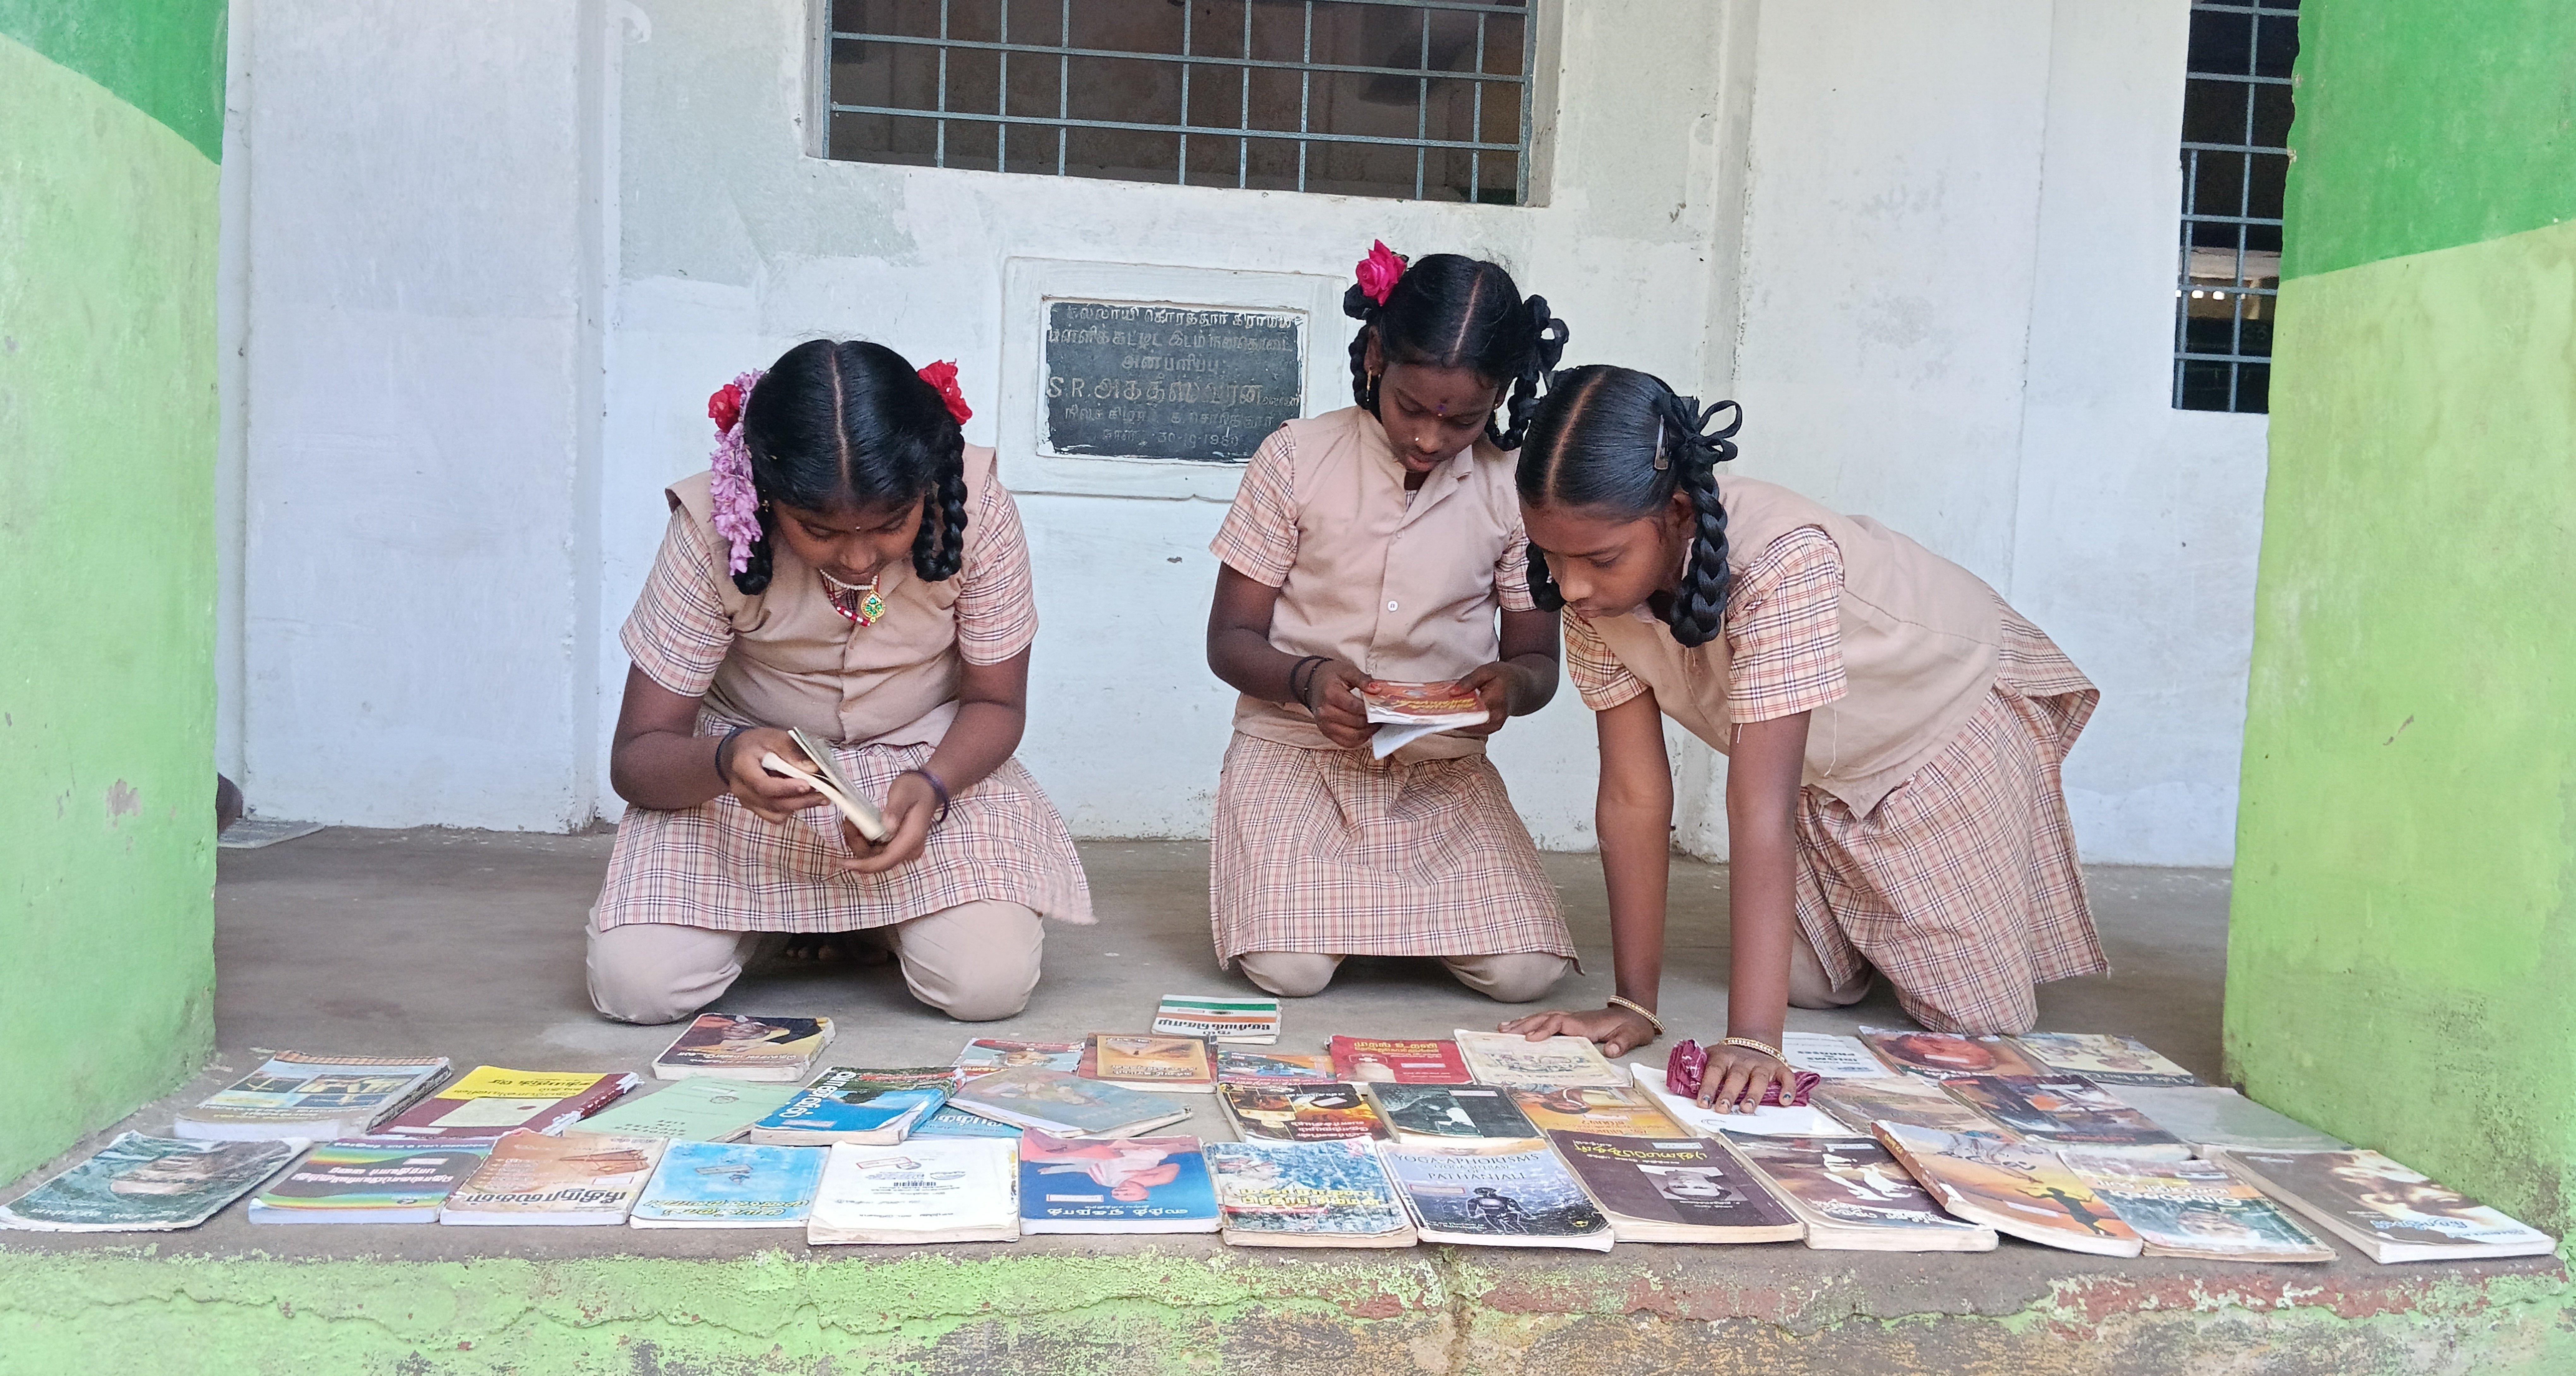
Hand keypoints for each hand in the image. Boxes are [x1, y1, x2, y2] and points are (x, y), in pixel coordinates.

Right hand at [723, 727, 825, 821]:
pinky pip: (775, 817)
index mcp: (742, 767)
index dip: (786, 788)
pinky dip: (792, 810)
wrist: (735, 754)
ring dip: (800, 807)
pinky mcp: (756, 808)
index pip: (762, 785)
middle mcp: (742, 789)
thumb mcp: (772, 737)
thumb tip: (812, 769)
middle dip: (801, 800)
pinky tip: (806, 799)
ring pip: (776, 814)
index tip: (807, 784)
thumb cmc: (755, 743)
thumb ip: (791, 751)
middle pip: (772, 803)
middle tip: (824, 793)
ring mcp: (747, 802)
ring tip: (820, 797)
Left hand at [838, 770, 937, 874]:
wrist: (926, 787)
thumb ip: (895, 810)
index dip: (864, 865)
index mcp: (911, 839)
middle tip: (848, 823)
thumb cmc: (916, 789)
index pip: (886, 860)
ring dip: (859, 842)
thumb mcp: (903, 794)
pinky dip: (864, 840)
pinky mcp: (896, 844)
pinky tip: (859, 825)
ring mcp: (903, 848)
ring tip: (851, 821)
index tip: (845, 863)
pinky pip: (876, 849)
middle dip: (858, 845)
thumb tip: (887, 827)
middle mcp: (909, 848)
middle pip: (877, 860)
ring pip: (874, 856)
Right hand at [1301, 659, 1374, 749]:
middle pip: (1355, 722)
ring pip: (1353, 736)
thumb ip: (1363, 679)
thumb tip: (1376, 689)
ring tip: (1376, 723)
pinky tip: (1366, 730)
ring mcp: (1324, 725)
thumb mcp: (1347, 671)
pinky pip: (1347, 742)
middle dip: (1372, 720)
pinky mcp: (1326, 733)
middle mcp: (1325, 712)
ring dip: (1368, 732)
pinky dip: (1359, 739)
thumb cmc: (1331, 676)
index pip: (1355, 707)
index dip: (1371, 709)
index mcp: (1330, 694)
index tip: (1382, 707)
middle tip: (1382, 716)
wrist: (1313, 683)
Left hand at [1448, 661, 1527, 738]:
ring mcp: (1496, 725)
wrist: (1523, 686)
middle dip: (1453, 715)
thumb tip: (1453, 693)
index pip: (1470, 709)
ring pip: (1470, 727)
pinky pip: (1474, 728)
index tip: (1440, 707)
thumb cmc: (1506, 676)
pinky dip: (1465, 722)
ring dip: (1458, 719)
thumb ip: (1469, 681)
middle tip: (1439, 709)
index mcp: (1496, 699)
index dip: (1453, 709)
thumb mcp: (1487, 670)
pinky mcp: (1493, 728)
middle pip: (1469, 722)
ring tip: (1447, 710)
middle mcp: (1497, 716)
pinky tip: (1458, 713)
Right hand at [1496, 1005, 1658, 1058]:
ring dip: (1523, 1022)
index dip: (1545, 1030)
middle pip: (1545, 1018)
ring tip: (1503, 1029)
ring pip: (1543, 1017)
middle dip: (1524, 1025)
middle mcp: (1575, 1019)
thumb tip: (1610, 1050)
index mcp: (1586, 1024)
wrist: (1636, 1012)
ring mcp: (1571, 1019)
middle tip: (1503, 1033)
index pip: (1560, 1024)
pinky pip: (1546, 1019)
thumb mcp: (1632, 1036)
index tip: (1529, 1039)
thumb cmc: (1632, 1026)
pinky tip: (1519, 1026)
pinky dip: (1531, 1022)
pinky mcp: (1570, 1021)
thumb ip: (1622, 1042)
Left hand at [1695, 1043, 1801, 1114]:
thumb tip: (1678, 1085)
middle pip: (1736, 1076)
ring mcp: (1761, 1064)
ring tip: (1747, 1109)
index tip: (1703, 1102)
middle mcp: (1742, 1060)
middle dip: (1729, 1093)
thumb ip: (1698, 1070)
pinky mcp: (1778, 1067)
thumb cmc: (1728, 1058)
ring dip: (1753, 1094)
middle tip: (1723, 1109)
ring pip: (1758, 1078)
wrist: (1752, 1041)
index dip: (1708, 1085)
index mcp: (1723, 1057)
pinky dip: (1787, 1088)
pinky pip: (1786, 1077)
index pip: (1714, 1070)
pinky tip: (1785, 1101)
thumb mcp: (1710, 1058)